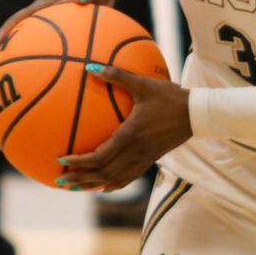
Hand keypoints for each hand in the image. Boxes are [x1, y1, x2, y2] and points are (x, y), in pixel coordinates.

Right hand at [0, 0, 119, 69]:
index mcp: (41, 7)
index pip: (17, 19)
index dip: (4, 33)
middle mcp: (35, 18)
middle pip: (9, 38)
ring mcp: (38, 30)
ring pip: (16, 49)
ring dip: (4, 64)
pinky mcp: (46, 39)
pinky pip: (32, 54)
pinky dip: (26, 68)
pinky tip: (25, 88)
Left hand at [56, 64, 191, 191]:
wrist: (195, 113)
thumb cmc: (169, 97)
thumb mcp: (143, 84)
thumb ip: (117, 75)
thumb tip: (90, 67)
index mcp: (130, 135)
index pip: (99, 156)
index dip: (79, 162)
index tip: (61, 160)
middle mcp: (135, 152)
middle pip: (102, 173)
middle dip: (80, 179)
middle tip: (60, 181)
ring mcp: (143, 159)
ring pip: (113, 179)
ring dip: (92, 185)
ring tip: (74, 187)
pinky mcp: (151, 160)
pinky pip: (128, 178)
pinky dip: (113, 184)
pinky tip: (104, 187)